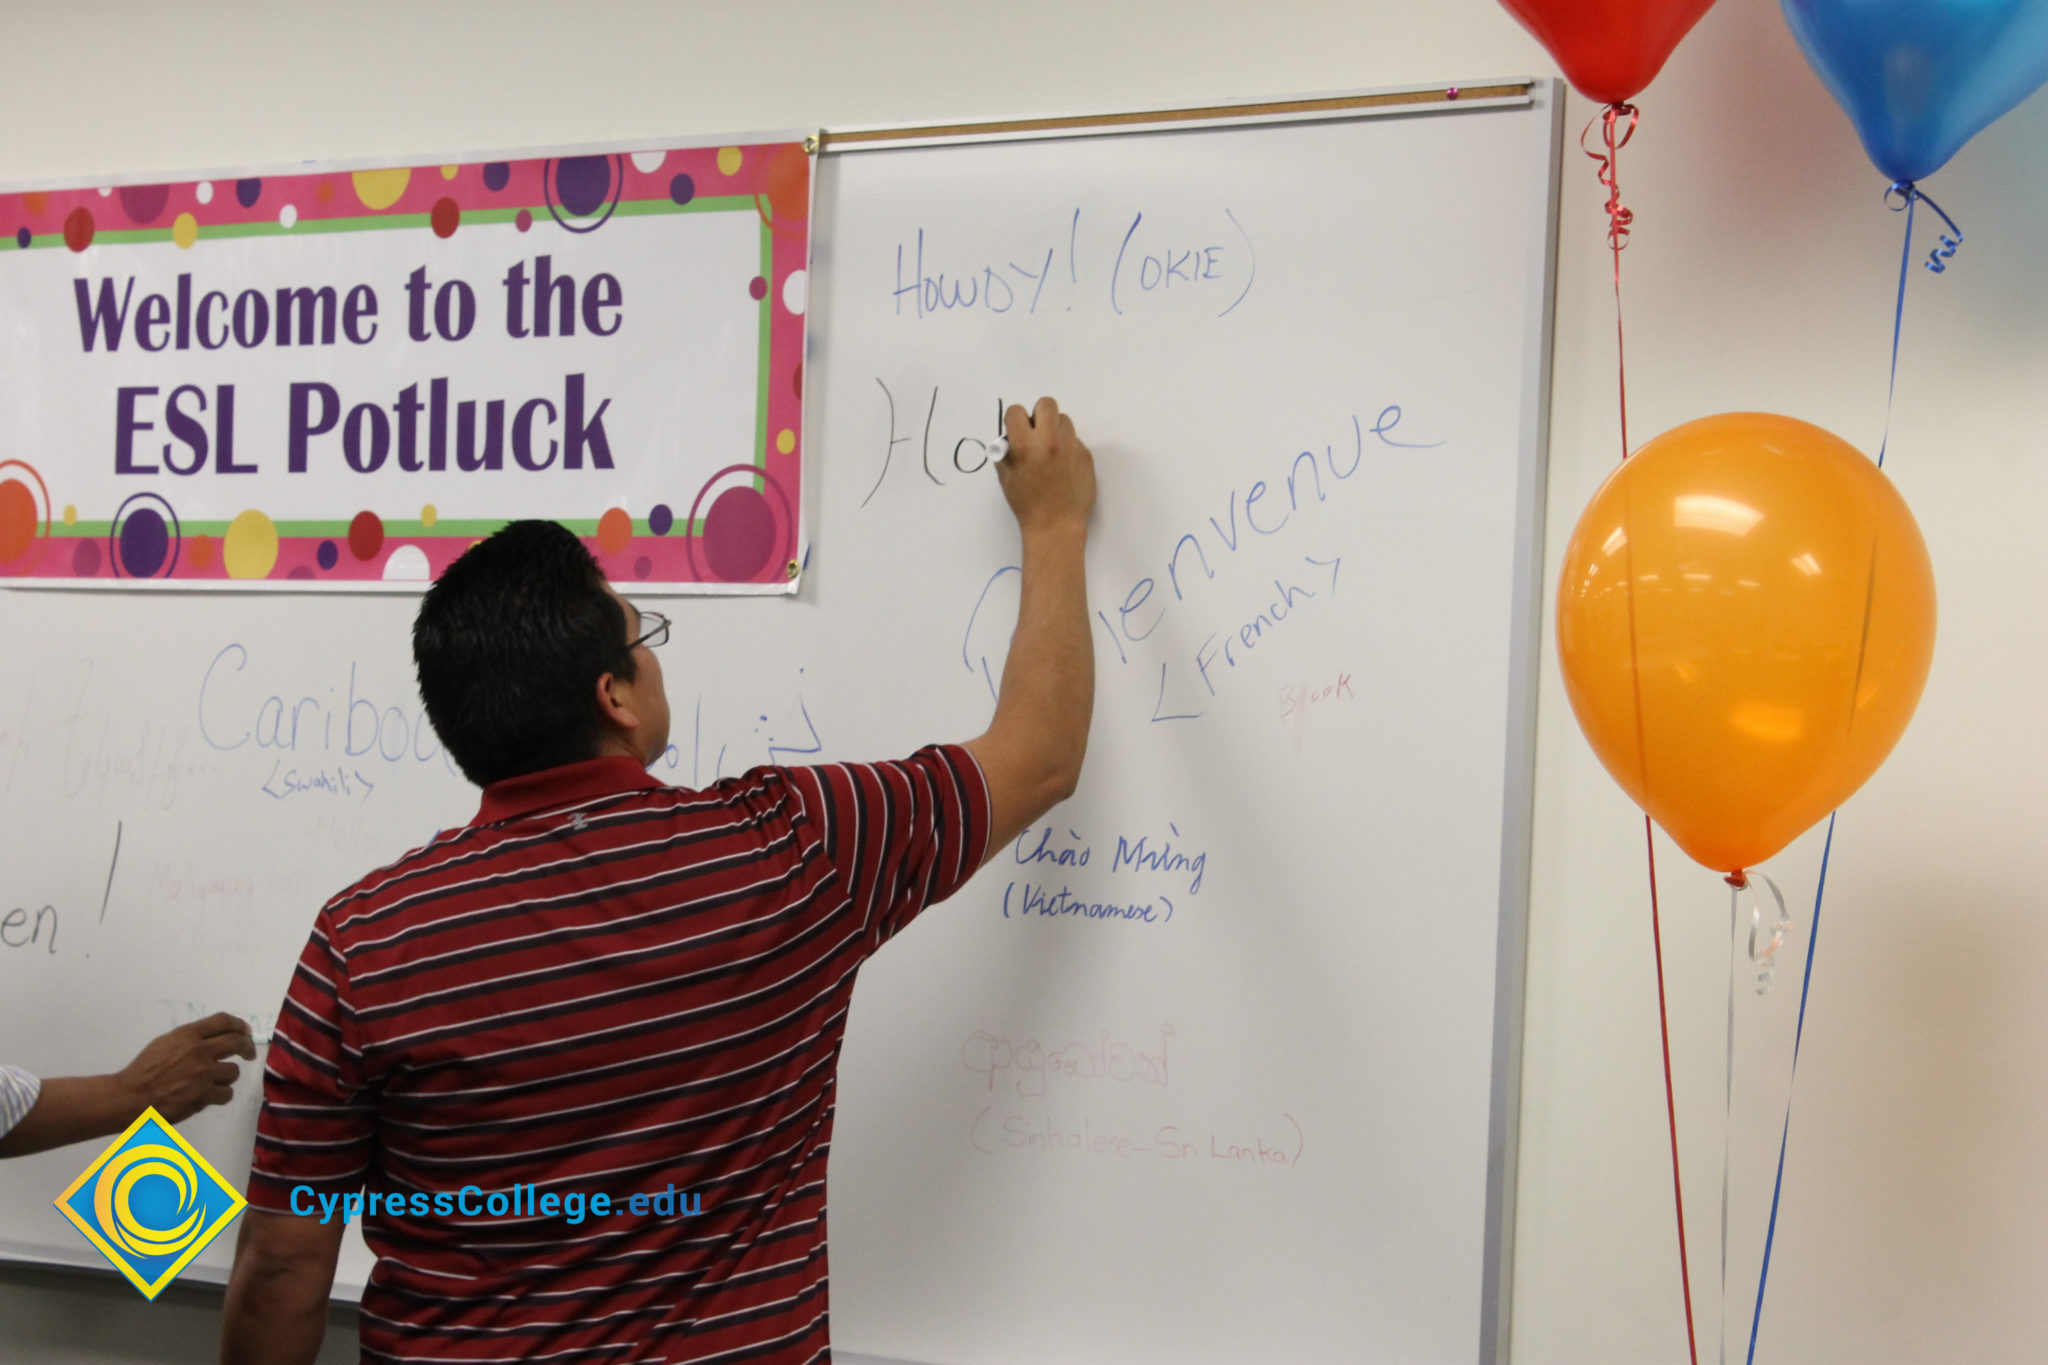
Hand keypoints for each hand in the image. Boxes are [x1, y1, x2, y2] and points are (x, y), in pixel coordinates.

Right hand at [116, 1013, 256, 1122]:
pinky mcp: (203, 1095)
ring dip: (227, 1077)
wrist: (130, 1097)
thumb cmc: (145, 1071)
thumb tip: (217, 1037)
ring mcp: (203, 1073)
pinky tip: (210, 1096)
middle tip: (248, 1054)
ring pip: (233, 1072)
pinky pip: (226, 1093)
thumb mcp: (165, 1044)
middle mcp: (199, 1051)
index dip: (239, 1025)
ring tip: (215, 1081)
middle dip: (247, 1048)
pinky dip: (220, 1096)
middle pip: (237, 1042)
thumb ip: (190, 1039)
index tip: (245, 1031)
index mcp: (188, 1035)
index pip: (223, 1021)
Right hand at [995, 396, 1094, 537]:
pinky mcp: (1085, 455)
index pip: (1016, 411)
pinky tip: (1063, 467)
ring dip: (1055, 429)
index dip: (1014, 420)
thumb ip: (1007, 450)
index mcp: (1024, 446)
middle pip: (1046, 404)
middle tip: (1036, 432)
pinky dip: (1067, 447)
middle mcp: (1049, 441)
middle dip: (1038, 415)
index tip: (1017, 431)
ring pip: (1063, 420)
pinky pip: (1074, 440)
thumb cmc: (1026, 503)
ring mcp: (1070, 447)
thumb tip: (1011, 434)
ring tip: (1051, 450)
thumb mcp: (1005, 476)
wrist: (1056, 525)